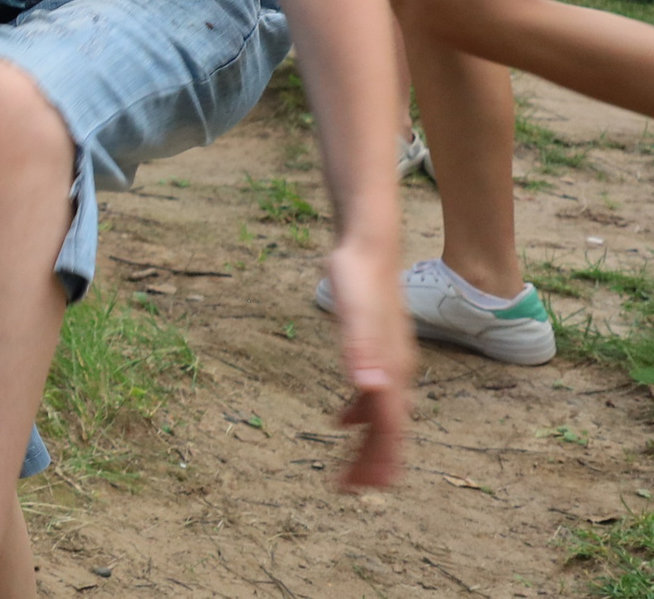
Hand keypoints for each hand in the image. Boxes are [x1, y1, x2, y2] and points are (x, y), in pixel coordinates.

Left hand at [321, 235, 411, 491]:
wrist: (367, 245)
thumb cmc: (357, 277)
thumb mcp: (352, 313)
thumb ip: (359, 350)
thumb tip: (368, 388)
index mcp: (392, 371)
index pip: (389, 429)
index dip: (376, 461)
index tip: (358, 488)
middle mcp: (397, 372)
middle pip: (388, 430)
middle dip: (372, 463)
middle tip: (348, 491)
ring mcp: (390, 362)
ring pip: (382, 417)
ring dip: (366, 446)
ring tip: (348, 471)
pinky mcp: (377, 351)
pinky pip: (370, 396)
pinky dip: (357, 415)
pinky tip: (339, 422)